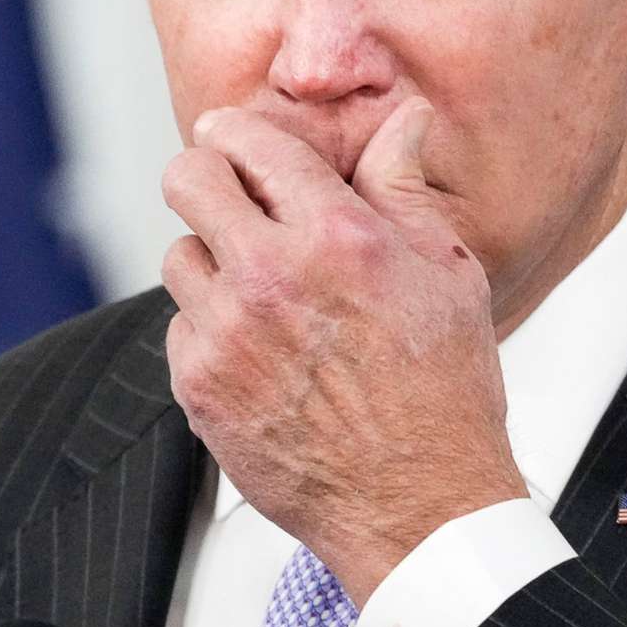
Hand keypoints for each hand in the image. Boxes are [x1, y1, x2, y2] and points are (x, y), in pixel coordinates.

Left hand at [159, 100, 525, 604]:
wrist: (420, 507)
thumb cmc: (445, 391)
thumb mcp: (447, 274)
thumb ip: (404, 186)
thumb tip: (398, 120)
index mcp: (337, 237)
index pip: (251, 143)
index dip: (233, 130)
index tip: (227, 134)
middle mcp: (270, 278)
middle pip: (187, 180)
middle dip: (206, 177)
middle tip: (228, 195)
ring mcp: (227, 335)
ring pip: (179, 255)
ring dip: (213, 261)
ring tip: (263, 292)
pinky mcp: (199, 388)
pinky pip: (180, 326)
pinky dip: (210, 329)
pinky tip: (261, 351)